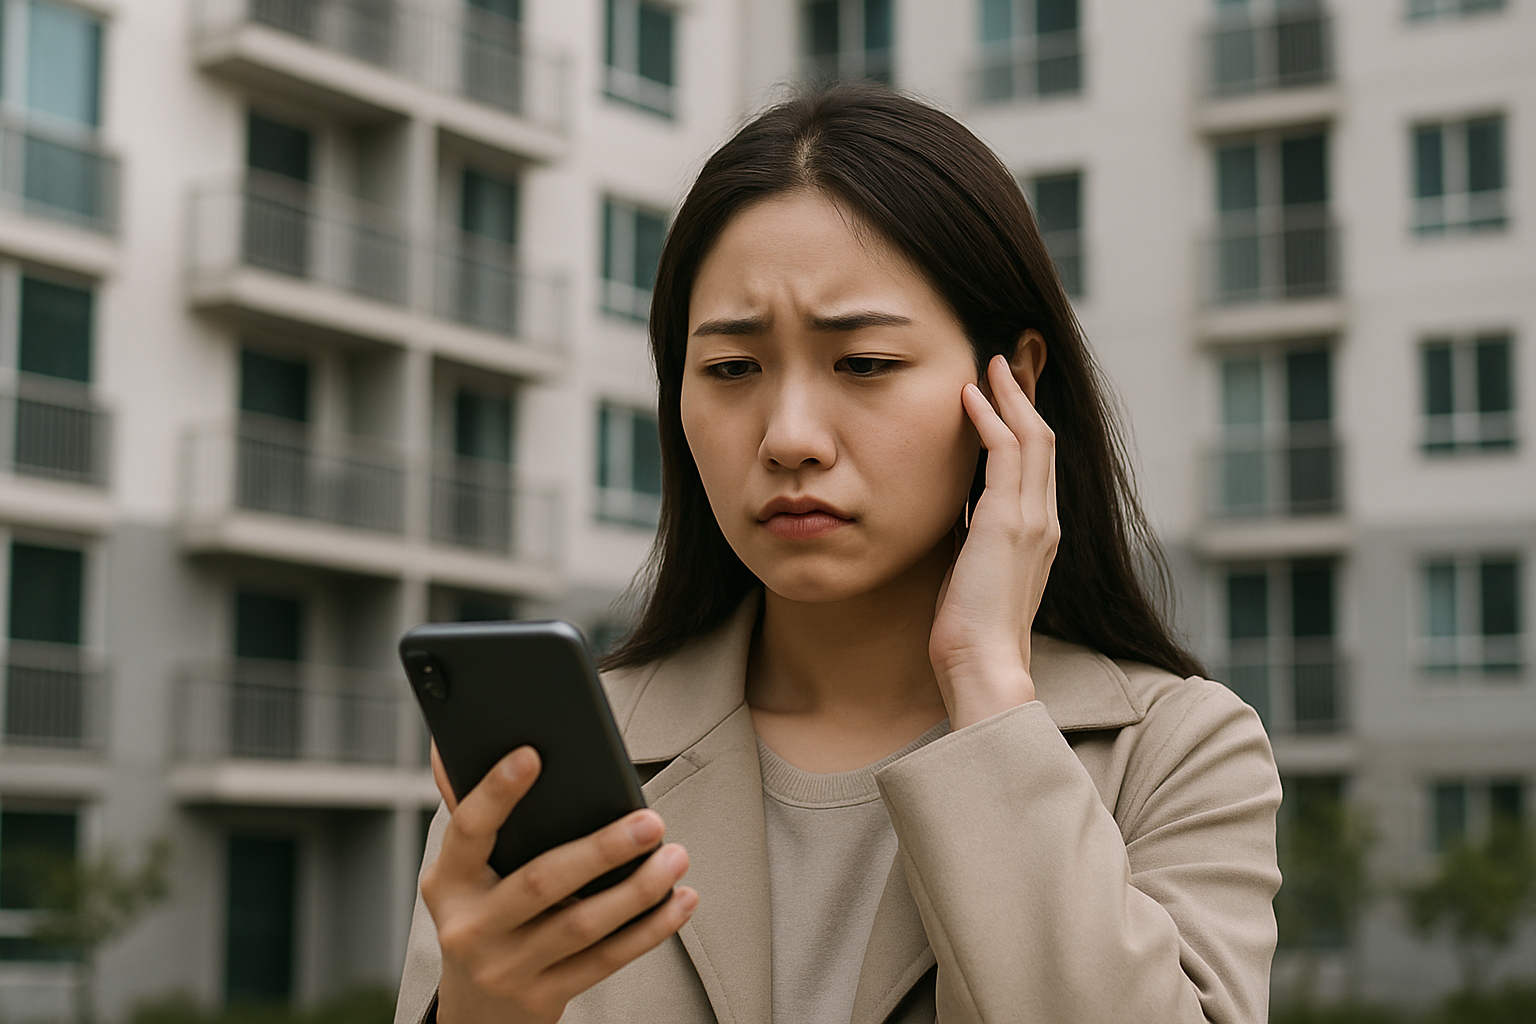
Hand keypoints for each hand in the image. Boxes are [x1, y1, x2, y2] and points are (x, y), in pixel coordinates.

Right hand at [423, 742, 697, 1023]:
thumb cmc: (482, 915)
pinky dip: (649, 929)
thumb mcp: (464, 873)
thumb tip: (450, 745)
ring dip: (638, 891)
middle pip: (541, 882)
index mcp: (448, 882)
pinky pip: (605, 961)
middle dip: (601, 850)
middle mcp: (470, 927)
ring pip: (582, 926)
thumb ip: (473, 813)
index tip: (532, 755)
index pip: (469, 830)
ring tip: (675, 856)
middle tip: (651, 821)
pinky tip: (680, 900)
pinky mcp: (542, 999)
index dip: (496, 793)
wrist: (475, 1013)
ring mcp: (505, 968)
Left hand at [928, 354, 1058, 728]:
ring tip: (989, 364)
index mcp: (1037, 536)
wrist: (984, 666)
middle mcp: (1044, 521)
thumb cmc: (970, 632)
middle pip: (1043, 440)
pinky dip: (992, 417)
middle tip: (1003, 362)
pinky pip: (1009, 451)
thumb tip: (947, 517)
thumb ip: (968, 542)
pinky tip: (970, 395)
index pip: (1035, 465)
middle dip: (1023, 398)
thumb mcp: (969, 574)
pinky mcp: (1011, 520)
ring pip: (1032, 436)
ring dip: (1009, 396)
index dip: (1020, 424)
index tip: (1000, 396)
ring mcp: (1034, 519)